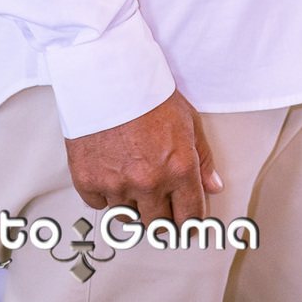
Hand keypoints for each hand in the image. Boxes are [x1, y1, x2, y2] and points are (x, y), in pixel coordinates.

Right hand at [64, 90, 221, 224]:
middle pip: (157, 225)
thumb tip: (213, 187)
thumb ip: (202, 158)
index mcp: (179, 169)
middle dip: (161, 217)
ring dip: (132, 204)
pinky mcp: (88, 182)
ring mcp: (116, 185)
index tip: (186, 225)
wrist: (107, 76)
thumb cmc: (149, 93)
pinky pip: (100, 204)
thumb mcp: (189, 120)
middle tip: (159, 203)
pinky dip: (105, 193)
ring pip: (128, 217)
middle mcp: (149, 183)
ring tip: (132, 178)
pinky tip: (110, 171)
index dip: (189, 224)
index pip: (189, 218)